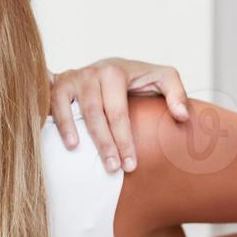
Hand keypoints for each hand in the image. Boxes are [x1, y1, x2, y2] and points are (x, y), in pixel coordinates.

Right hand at [50, 58, 188, 172]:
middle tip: (114, 169)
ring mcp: (73, 78)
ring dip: (79, 136)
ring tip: (88, 159)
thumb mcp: (162, 78)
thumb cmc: (137, 78)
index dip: (124, 140)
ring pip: (75, 111)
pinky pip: (53, 104)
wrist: (108, 66)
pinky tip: (67, 143)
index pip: (119, 112)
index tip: (131, 165)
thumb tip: (182, 116)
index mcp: (116, 72)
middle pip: (96, 114)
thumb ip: (176, 93)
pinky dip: (59, 123)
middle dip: (105, 144)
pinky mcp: (59, 84)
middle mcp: (92, 73)